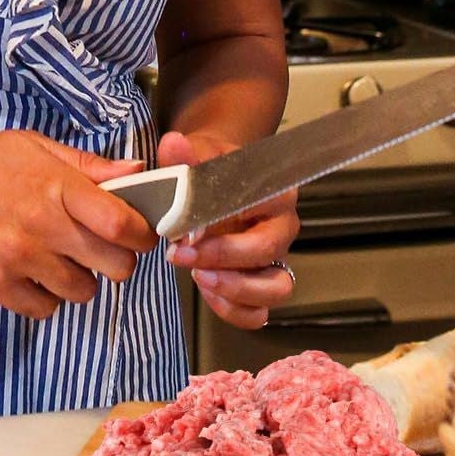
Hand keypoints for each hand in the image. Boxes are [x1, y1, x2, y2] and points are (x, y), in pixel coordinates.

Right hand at [0, 129, 158, 319]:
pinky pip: (44, 309)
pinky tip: (27, 275)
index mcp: (56, 185)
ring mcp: (16, 258)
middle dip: (114, 260)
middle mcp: (41, 223)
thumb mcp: (31, 148)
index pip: (123, 223)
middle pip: (115, 266)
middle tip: (97, 251)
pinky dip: (43, 297)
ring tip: (53, 260)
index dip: (142, 234)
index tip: (137, 235)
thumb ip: (86, 165)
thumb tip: (136, 172)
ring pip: (82, 291)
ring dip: (76, 280)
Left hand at [159, 128, 299, 329]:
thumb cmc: (206, 173)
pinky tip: (207, 293)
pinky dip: (235, 310)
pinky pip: (258, 312)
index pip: (266, 208)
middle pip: (269, 251)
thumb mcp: (195, 159)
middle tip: (181, 254)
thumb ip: (184, 156)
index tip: (187, 229)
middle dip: (223, 258)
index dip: (227, 221)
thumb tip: (173, 144)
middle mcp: (281, 227)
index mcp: (273, 192)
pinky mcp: (258, 285)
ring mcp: (274, 260)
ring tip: (200, 279)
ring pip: (276, 288)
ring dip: (237, 290)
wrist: (207, 184)